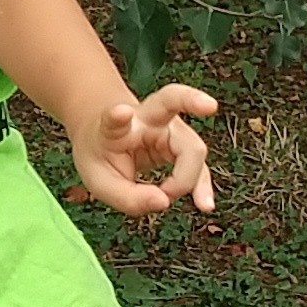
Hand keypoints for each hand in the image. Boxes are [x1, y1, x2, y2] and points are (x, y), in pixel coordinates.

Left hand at [70, 84, 217, 219]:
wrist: (106, 140)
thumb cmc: (102, 157)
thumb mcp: (101, 183)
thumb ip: (128, 198)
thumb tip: (165, 202)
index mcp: (114, 126)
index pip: (114, 118)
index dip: (118, 115)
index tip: (122, 112)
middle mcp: (147, 118)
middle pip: (172, 101)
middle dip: (192, 102)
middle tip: (189, 146)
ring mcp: (170, 128)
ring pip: (191, 145)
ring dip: (188, 178)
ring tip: (168, 197)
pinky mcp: (184, 146)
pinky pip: (198, 166)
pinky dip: (201, 186)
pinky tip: (205, 205)